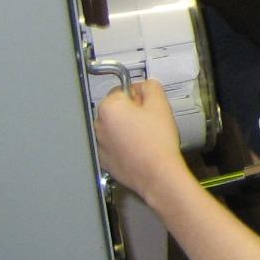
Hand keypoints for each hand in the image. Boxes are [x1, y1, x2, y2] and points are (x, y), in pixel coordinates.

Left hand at [94, 79, 186, 199]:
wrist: (157, 173)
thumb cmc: (157, 140)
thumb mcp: (160, 105)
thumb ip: (150, 87)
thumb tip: (143, 86)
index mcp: (109, 108)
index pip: (121, 90)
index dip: (138, 96)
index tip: (149, 106)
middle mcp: (98, 124)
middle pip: (116, 110)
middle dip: (131, 112)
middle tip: (150, 122)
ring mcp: (99, 144)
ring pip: (115, 128)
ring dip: (127, 129)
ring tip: (146, 138)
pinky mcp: (104, 160)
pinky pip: (113, 145)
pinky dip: (123, 145)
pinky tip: (139, 149)